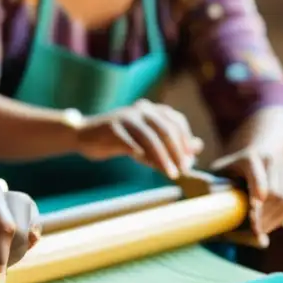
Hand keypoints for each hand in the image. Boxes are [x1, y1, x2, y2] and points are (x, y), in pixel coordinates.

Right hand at [75, 100, 203, 178]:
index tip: (190, 159)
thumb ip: (170, 144)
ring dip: (163, 158)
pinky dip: (141, 155)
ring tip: (170, 173)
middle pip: (166, 130)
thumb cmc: (118, 140)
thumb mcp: (146, 141)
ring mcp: (125, 117)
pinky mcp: (111, 128)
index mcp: (151, 109)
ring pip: (151, 138)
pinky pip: (131, 143)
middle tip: (183, 170)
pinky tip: (147, 165)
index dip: (185, 140)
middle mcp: (141, 109)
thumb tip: (197, 147)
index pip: (176, 121)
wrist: (84, 136)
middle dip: (177, 152)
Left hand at [211, 150, 282, 244]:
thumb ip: (214, 186)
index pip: (257, 177)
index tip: (253, 215)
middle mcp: (274, 160)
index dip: (257, 196)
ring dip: (279, 220)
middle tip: (256, 231)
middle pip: (277, 194)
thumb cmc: (234, 168)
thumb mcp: (220, 171)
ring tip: (265, 230)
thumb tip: (213, 210)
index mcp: (251, 157)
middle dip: (266, 216)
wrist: (261, 152)